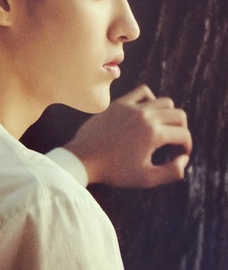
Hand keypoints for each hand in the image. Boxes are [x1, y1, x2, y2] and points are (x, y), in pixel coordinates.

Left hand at [63, 85, 192, 187]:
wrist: (84, 158)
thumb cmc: (114, 171)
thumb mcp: (147, 178)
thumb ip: (172, 171)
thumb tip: (185, 158)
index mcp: (154, 134)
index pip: (183, 134)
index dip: (186, 146)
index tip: (180, 154)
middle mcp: (145, 116)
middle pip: (178, 115)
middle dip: (181, 129)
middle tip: (173, 141)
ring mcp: (131, 107)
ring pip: (164, 101)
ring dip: (168, 114)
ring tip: (162, 127)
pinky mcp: (119, 103)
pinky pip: (142, 91)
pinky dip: (150, 98)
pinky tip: (146, 112)